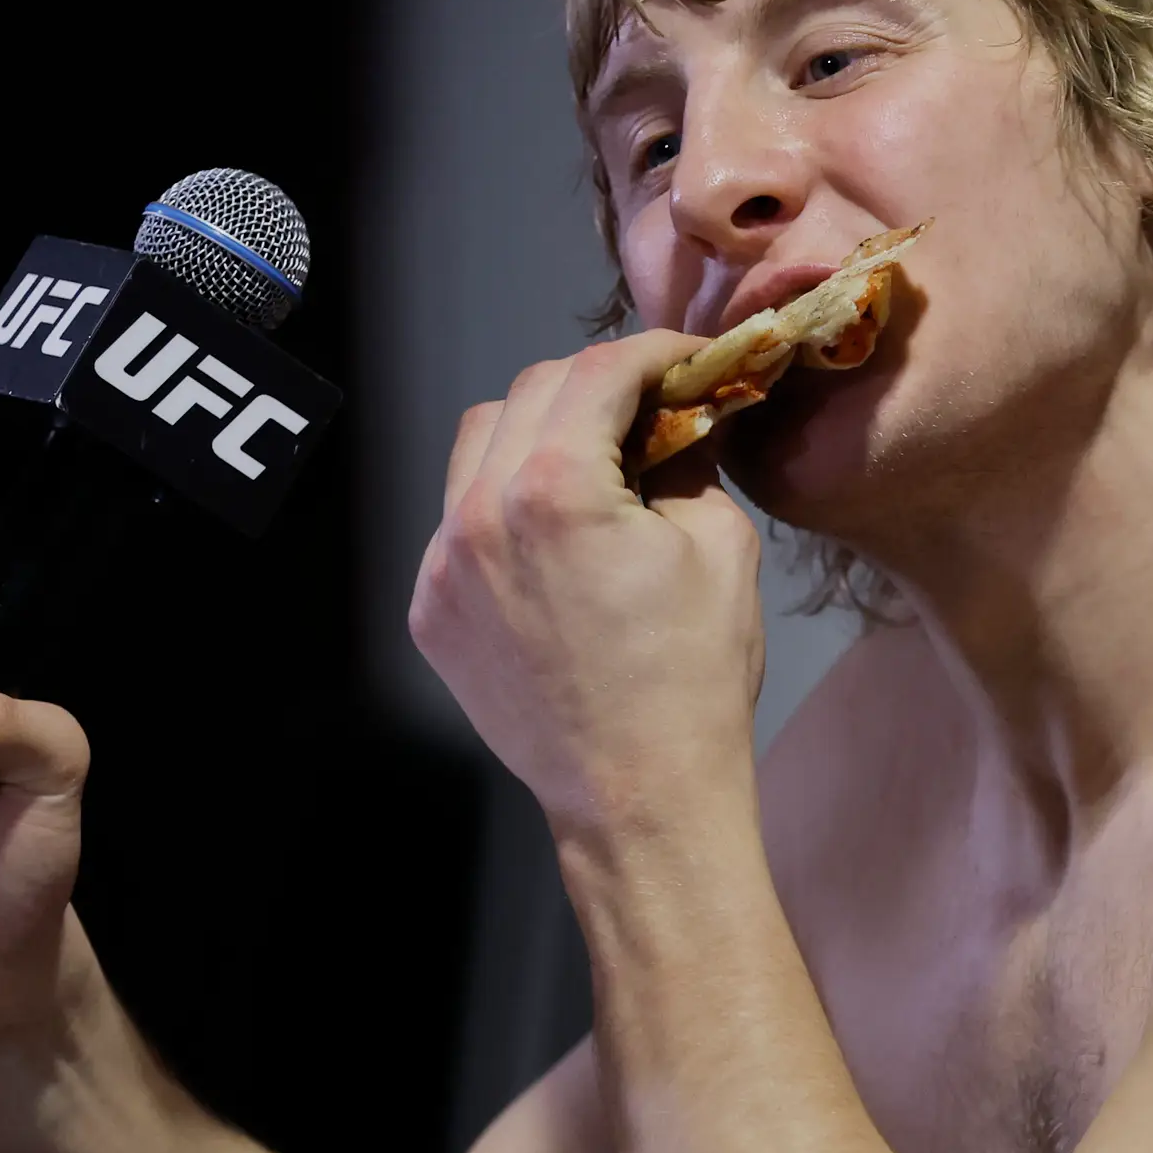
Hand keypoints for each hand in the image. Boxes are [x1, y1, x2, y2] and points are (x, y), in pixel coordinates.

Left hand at [407, 332, 765, 830]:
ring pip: (477, 445)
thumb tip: (680, 417)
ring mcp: (443, 566)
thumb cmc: (694, 682)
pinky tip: (555, 541)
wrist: (638, 799)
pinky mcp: (431, 611)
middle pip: (530, 392)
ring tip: (591, 466)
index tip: (686, 361)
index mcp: (557, 490)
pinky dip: (505, 504)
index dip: (653, 353)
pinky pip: (459, 520)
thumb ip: (688, 460)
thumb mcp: (721, 548)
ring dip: (536, 433)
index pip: (599, 371)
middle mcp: (480, 515)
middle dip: (594, 386)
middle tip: (649, 408)